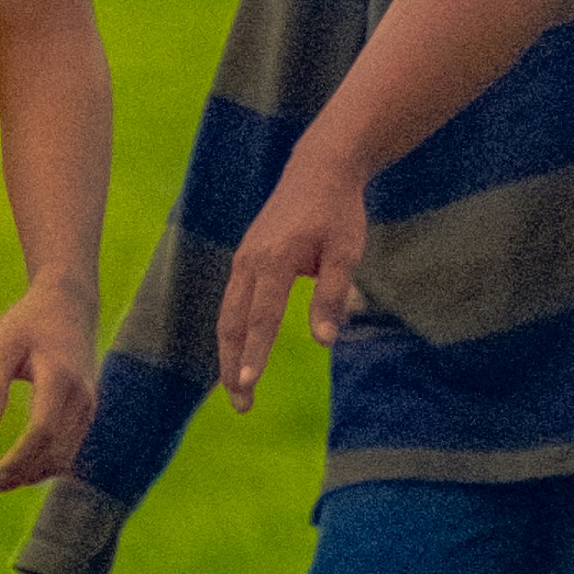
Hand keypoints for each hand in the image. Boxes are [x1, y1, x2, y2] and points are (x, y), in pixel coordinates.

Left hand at [0, 283, 98, 493]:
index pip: (40, 435)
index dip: (14, 464)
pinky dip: (45, 464)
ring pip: (65, 458)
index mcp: (60, 380)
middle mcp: (82, 398)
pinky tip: (19, 466)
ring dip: (32, 475)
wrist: (69, 304)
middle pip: (54, 455)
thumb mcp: (2, 343)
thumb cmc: (30, 320)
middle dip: (19, 477)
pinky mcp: (87, 411)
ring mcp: (89, 407)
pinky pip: (70, 450)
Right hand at [217, 152, 368, 404]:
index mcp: (275, 260)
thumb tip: (324, 339)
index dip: (255, 354)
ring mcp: (244, 257)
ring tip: (237, 388)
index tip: (249, 384)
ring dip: (229, 352)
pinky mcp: (246, 256)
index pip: (262, 318)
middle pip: (233, 322)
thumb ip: (332, 295)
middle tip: (241, 404)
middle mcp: (251, 260)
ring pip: (227, 313)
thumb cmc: (338, 212)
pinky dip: (231, 331)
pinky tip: (238, 352)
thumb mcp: (346, 252)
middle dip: (233, 365)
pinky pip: (232, 300)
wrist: (319, 169)